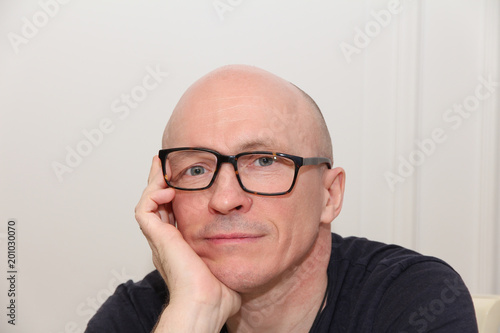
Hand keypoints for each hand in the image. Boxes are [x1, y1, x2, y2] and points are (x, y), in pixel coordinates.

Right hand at [135, 156, 240, 331]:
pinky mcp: (157, 238)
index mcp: (180, 247)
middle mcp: (166, 242)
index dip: (174, 196)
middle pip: (157, 204)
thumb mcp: (228, 263)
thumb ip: (233, 254)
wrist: (207, 303)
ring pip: (148, 203)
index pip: (172, 214)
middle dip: (159, 182)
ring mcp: (160, 240)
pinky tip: (167, 189)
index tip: (179, 179)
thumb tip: (249, 249)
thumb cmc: (218, 294)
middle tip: (162, 163)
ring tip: (162, 168)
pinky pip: (144, 210)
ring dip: (154, 184)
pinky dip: (152, 196)